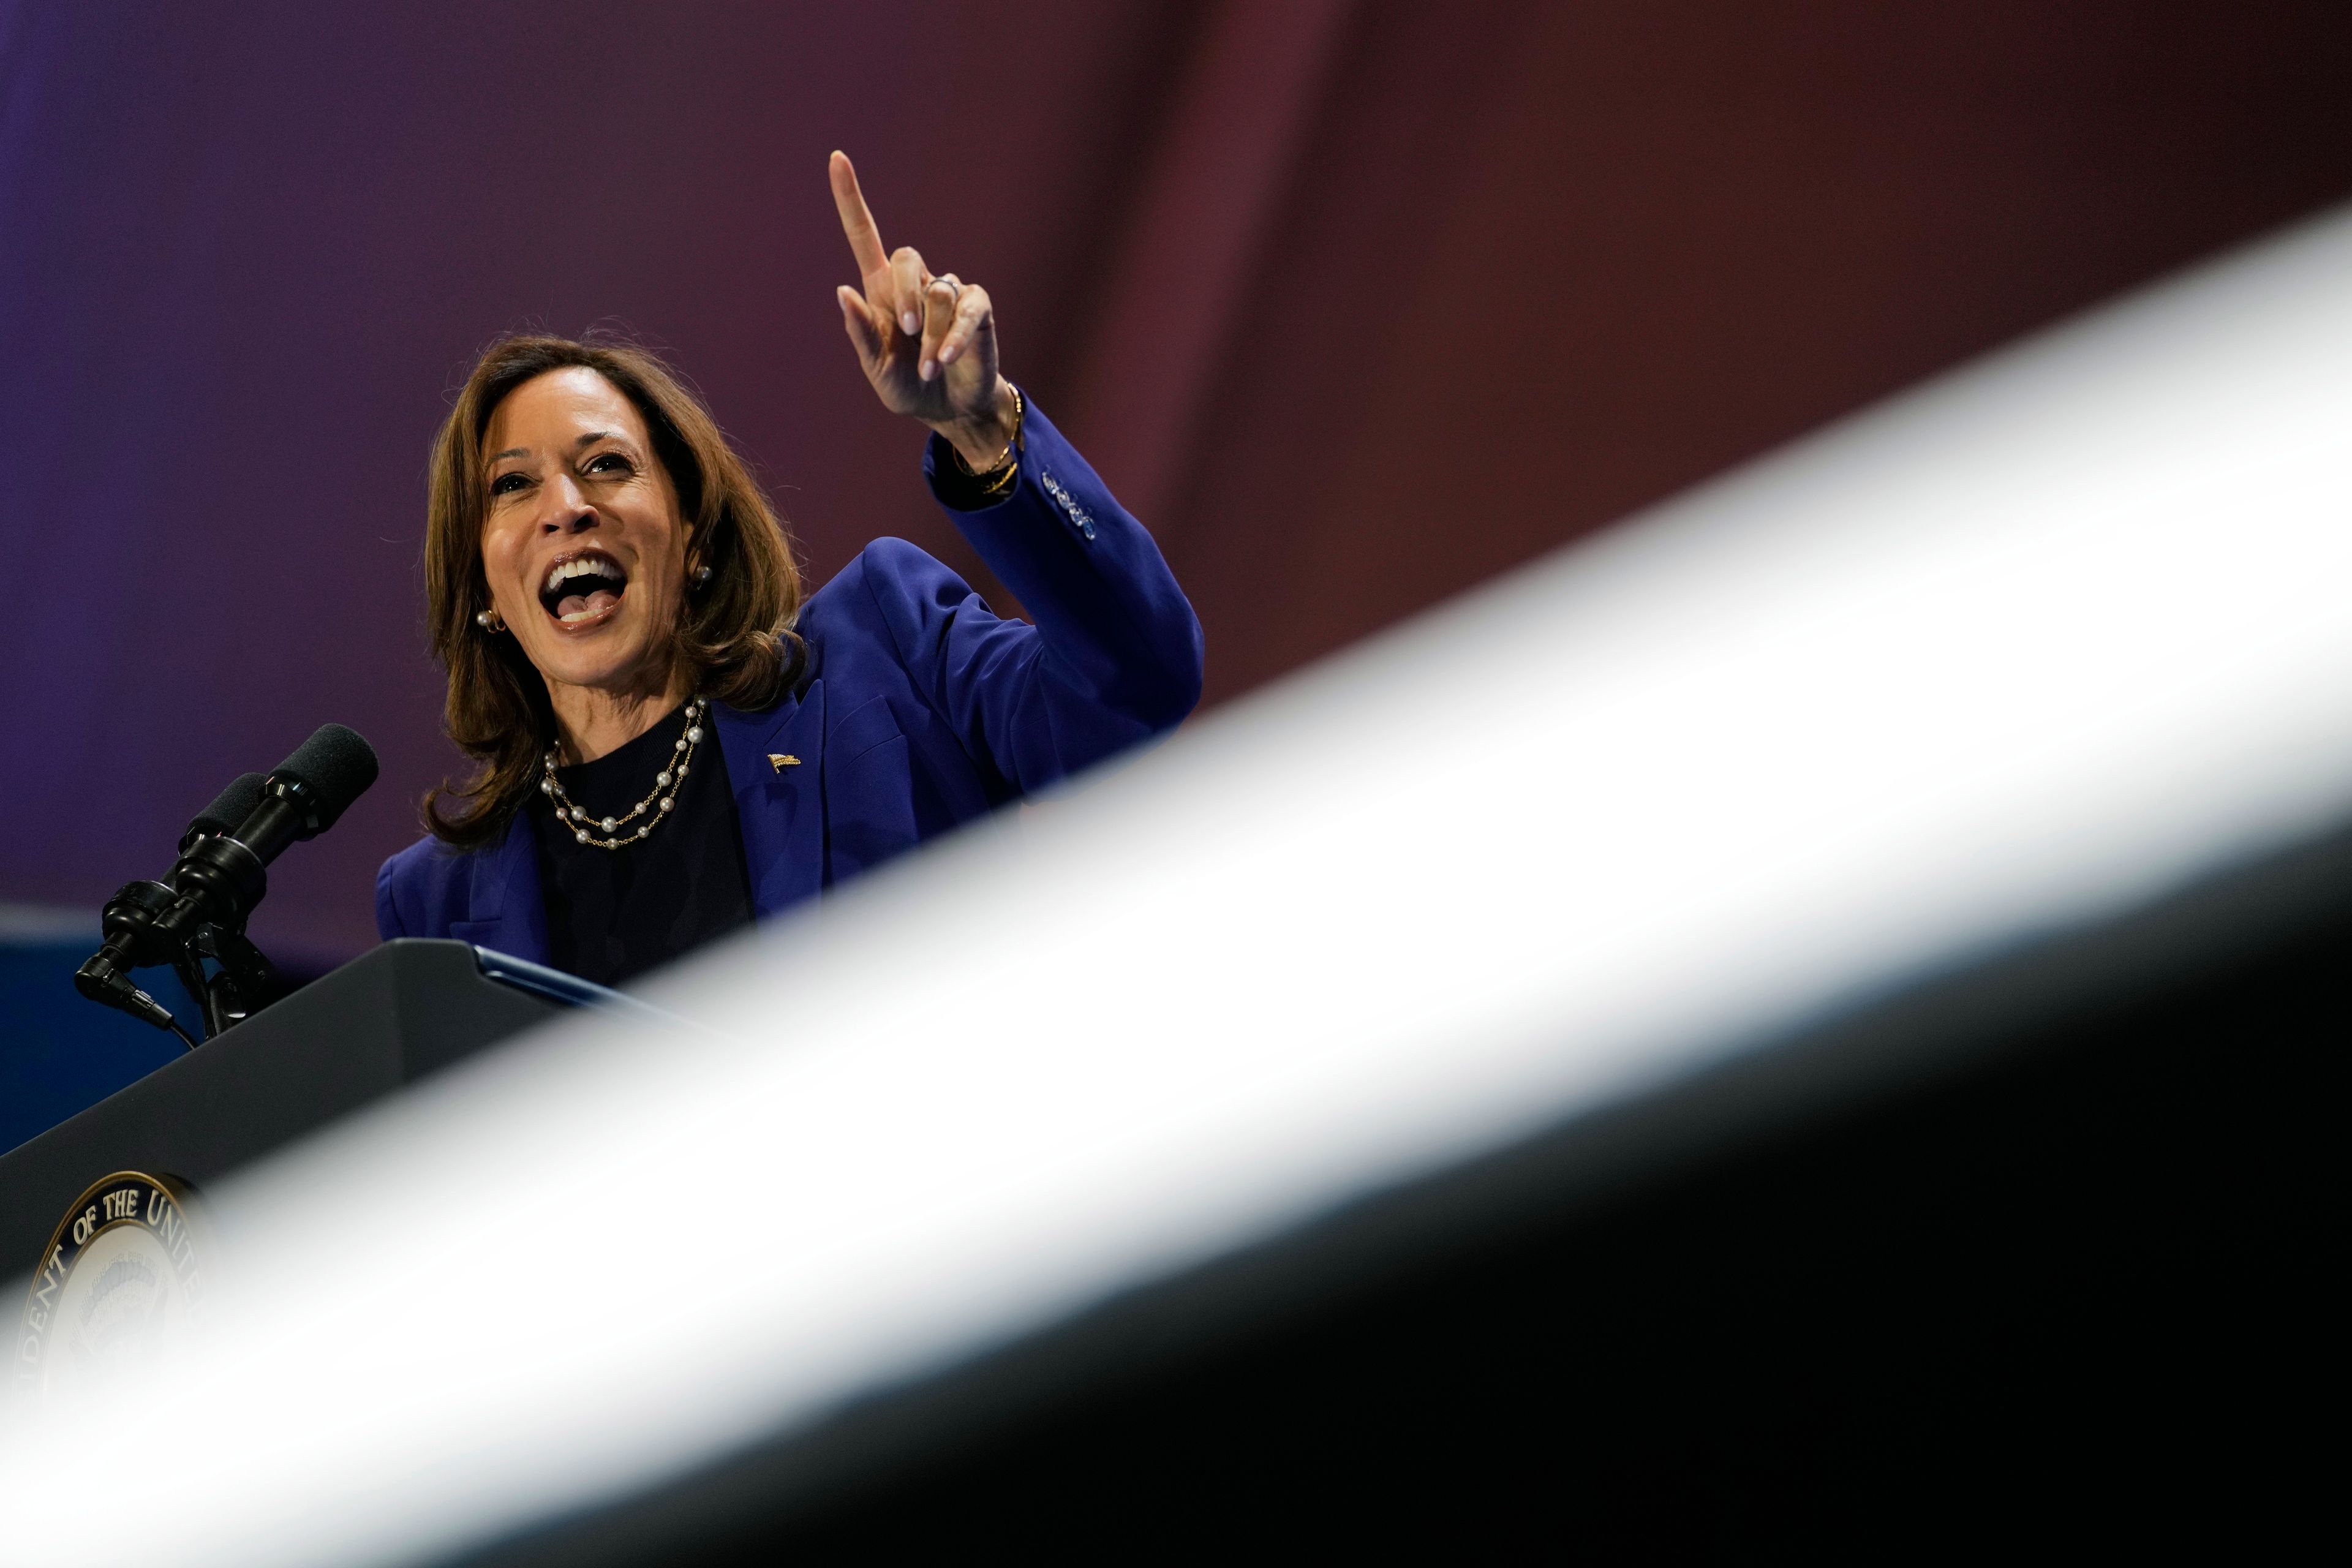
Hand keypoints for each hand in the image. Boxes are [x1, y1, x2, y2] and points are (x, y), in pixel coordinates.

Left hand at [830, 150, 1016, 470]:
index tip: (836, 158)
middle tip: (906, 330)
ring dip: (931, 335)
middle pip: (907, 256)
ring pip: (939, 291)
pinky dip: (952, 338)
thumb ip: (860, 334)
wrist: (949, 409)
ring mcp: (950, 293)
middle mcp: (916, 283)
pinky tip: (942, 360)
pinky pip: (967, 309)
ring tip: (928, 368)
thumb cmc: (908, 385)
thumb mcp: (876, 368)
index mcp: (881, 291)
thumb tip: (843, 291)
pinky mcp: (977, 310)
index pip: (864, 234)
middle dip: (904, 293)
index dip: (850, 198)